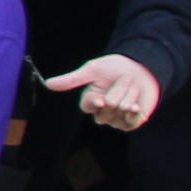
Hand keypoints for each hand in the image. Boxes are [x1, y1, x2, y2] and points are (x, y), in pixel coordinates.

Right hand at [42, 53, 161, 129]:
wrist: (142, 67)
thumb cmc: (115, 67)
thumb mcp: (93, 70)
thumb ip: (72, 79)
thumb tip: (47, 83)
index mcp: (91, 99)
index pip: (87, 106)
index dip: (94, 103)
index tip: (101, 100)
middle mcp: (102, 111)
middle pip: (105, 110)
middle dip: (117, 93)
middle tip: (125, 78)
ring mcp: (116, 118)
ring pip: (119, 112)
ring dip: (129, 95)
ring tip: (133, 86)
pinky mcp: (131, 122)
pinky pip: (130, 123)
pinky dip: (134, 112)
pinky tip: (136, 105)